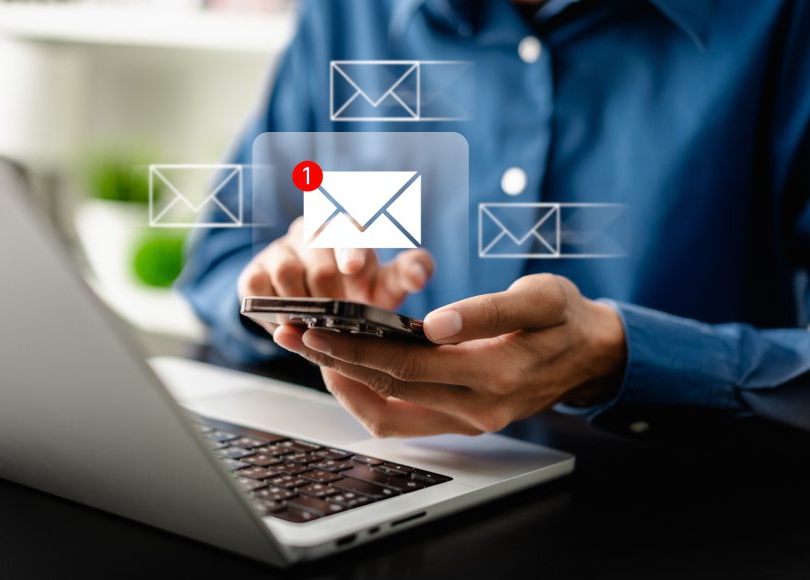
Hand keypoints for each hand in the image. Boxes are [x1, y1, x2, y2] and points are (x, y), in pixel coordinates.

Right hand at [238, 217, 433, 332]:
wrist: (320, 310)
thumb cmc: (360, 291)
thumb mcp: (387, 285)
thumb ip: (409, 273)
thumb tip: (420, 275)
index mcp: (347, 228)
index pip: (349, 229)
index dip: (352, 249)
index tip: (354, 270)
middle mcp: (311, 231)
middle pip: (320, 264)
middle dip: (332, 299)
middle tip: (340, 321)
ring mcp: (280, 249)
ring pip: (287, 272)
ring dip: (304, 306)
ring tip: (317, 324)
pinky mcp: (254, 271)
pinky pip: (258, 287)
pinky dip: (274, 309)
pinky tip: (289, 322)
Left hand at [273, 274, 625, 436]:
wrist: (592, 354)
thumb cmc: (565, 317)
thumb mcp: (539, 298)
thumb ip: (488, 311)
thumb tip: (436, 325)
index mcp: (497, 375)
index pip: (410, 365)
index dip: (358, 347)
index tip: (317, 328)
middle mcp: (479, 408)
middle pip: (390, 388)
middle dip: (337, 360)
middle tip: (295, 335)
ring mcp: (470, 421)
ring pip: (391, 411)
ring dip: (345, 383)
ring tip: (312, 352)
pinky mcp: (463, 422)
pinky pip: (405, 422)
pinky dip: (370, 401)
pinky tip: (347, 374)